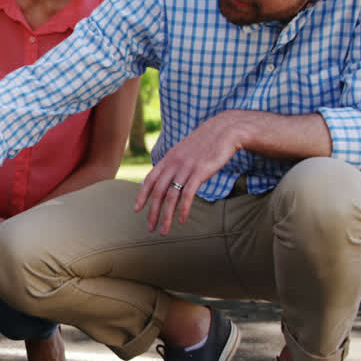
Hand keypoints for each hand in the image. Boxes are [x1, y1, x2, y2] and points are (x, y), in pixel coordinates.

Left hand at [134, 112, 241, 234]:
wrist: (224, 130)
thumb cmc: (206, 142)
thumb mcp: (184, 151)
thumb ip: (175, 163)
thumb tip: (170, 176)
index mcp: (168, 159)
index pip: (149, 180)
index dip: (141, 195)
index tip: (136, 209)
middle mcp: (173, 164)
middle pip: (157, 192)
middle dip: (152, 212)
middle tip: (150, 228)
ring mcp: (186, 168)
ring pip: (170, 197)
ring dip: (166, 216)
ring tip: (164, 230)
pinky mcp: (199, 172)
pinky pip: (188, 194)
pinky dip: (183, 209)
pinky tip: (182, 220)